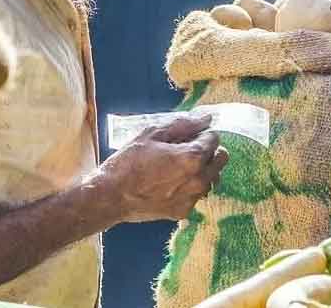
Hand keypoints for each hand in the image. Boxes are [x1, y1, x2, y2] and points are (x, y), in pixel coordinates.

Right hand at [93, 114, 229, 222]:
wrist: (109, 197)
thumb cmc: (128, 162)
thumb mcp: (152, 134)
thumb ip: (184, 124)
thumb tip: (207, 118)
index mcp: (193, 157)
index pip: (214, 138)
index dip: (201, 134)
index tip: (186, 136)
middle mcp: (199, 179)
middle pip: (221, 158)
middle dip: (209, 151)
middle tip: (186, 150)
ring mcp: (193, 198)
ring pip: (212, 178)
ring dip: (203, 170)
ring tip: (177, 168)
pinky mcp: (184, 211)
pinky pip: (198, 194)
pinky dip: (190, 187)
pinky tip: (170, 184)